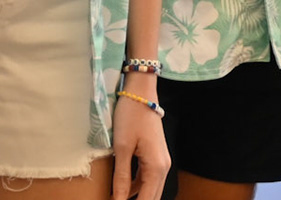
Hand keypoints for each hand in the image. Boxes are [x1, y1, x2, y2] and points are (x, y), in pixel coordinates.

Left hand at [110, 77, 169, 199]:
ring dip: (135, 198)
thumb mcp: (122, 148)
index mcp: (157, 167)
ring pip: (149, 189)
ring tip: (117, 199)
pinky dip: (136, 188)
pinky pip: (147, 179)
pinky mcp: (155, 156)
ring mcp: (161, 161)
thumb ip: (121, 178)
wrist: (141, 92)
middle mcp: (163, 167)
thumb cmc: (131, 116)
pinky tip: (121, 190)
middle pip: (151, 198)